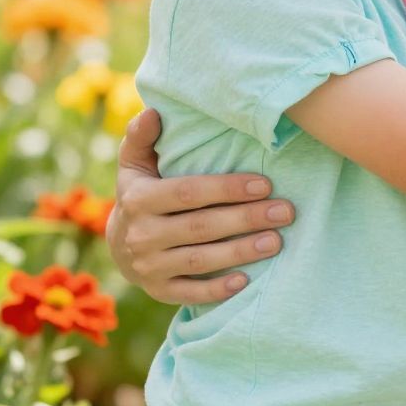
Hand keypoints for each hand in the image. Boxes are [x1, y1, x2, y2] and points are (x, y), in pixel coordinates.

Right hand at [107, 109, 296, 305]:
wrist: (119, 243)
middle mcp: (141, 235)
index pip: (189, 193)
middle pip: (202, 227)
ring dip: (241, 252)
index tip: (265, 184)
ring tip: (277, 241)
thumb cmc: (142, 190)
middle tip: (285, 212)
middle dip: (247, 219)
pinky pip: (190, 293)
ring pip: (201, 260)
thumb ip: (142, 137)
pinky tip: (247, 281)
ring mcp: (149, 266)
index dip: (227, 189)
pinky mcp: (158, 291)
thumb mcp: (135, 162)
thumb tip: (153, 111)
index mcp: (139, 199)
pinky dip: (217, 290)